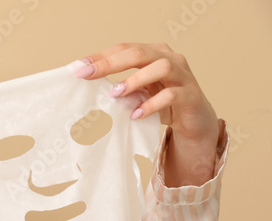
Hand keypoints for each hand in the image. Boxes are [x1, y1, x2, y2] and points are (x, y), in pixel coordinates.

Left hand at [76, 42, 221, 185]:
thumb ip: (120, 89)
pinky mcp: (190, 95)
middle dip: (111, 63)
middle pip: (140, 53)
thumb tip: (90, 89)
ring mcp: (182, 75)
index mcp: (154, 53)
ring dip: (135, 79)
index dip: (101, 57)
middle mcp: (170, 58)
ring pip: (161, 67)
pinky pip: (172, 95)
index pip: (124, 49)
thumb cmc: (161, 103)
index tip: (78, 68)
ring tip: (115, 94)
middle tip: (89, 75)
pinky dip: (152, 104)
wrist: (193, 120)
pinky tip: (136, 114)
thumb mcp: (138, 94)